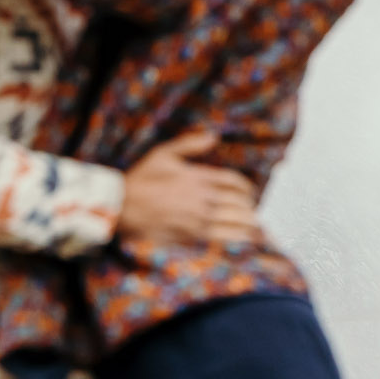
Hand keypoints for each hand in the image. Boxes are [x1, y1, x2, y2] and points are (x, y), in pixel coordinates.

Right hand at [118, 132, 260, 245]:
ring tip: (257, 228)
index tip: (251, 192)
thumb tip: (214, 135)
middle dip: (250, 207)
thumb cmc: (141, 180)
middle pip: (240, 203)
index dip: (247, 187)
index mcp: (199, 177)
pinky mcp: (193, 238)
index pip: (234, 181)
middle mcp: (204, 199)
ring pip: (237, 222)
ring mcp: (200, 220)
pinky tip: (247, 243)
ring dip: (250, 224)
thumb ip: (190, 144)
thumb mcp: (163, 154)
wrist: (122, 208)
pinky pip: (224, 240)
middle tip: (253, 210)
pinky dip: (239, 240)